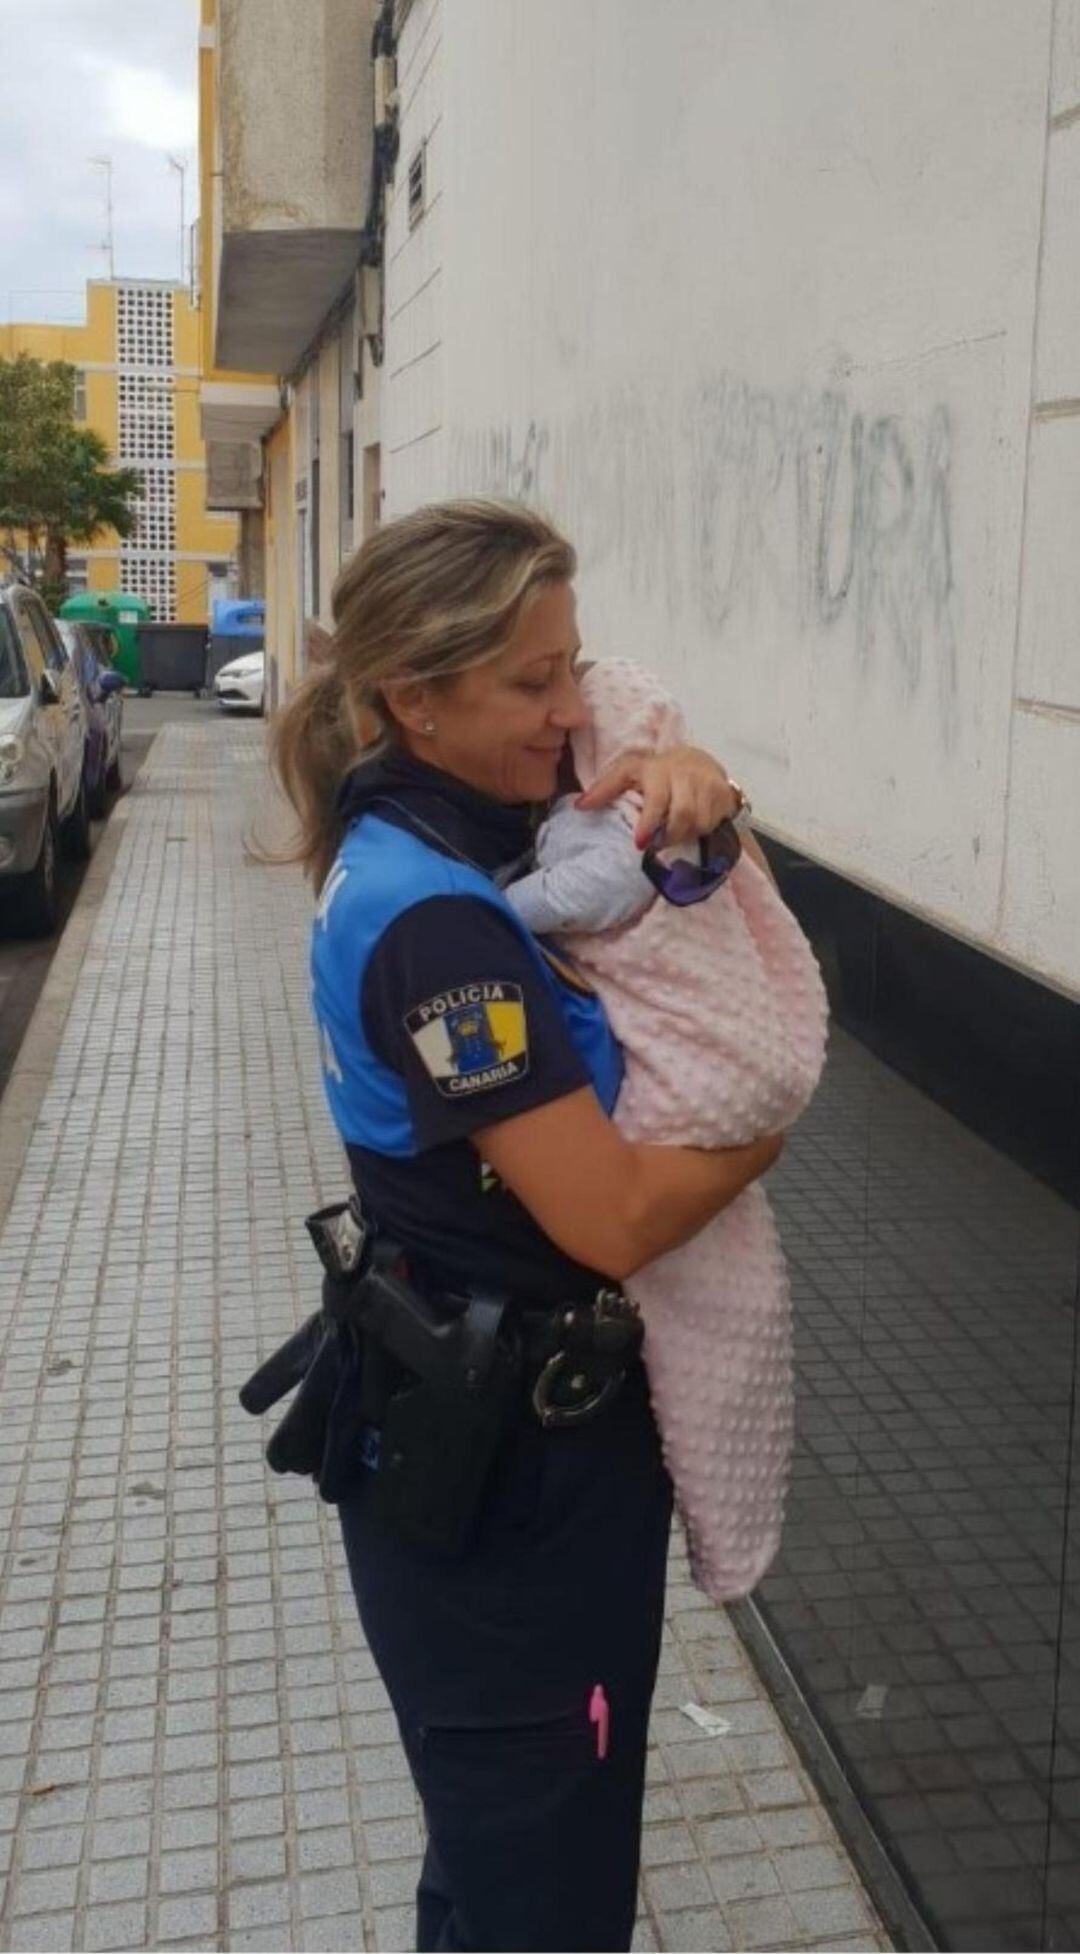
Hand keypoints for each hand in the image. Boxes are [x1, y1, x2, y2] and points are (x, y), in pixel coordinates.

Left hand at [576, 744, 741, 848]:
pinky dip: (702, 830)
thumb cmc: (655, 772)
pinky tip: (693, 825)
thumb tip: (579, 806)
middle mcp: (684, 773)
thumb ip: (605, 789)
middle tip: (660, 845)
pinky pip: (714, 821)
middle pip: (683, 814)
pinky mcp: (724, 792)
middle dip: (670, 836)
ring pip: (699, 821)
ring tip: (675, 833)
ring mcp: (707, 782)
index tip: (641, 844)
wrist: (696, 759)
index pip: (656, 799)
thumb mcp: (628, 774)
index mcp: (656, 769)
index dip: (649, 823)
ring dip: (686, 834)